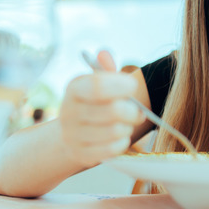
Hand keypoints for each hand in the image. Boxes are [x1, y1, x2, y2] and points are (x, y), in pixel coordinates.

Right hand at [58, 50, 142, 166]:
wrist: (74, 130)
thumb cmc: (94, 101)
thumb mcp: (97, 81)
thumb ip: (105, 68)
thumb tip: (104, 54)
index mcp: (74, 88)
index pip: (98, 86)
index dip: (121, 86)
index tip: (133, 86)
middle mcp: (68, 111)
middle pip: (112, 111)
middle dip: (132, 111)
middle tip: (139, 112)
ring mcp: (72, 135)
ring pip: (114, 132)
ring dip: (128, 128)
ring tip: (127, 124)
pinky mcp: (79, 154)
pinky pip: (110, 151)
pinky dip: (122, 144)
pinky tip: (121, 138)